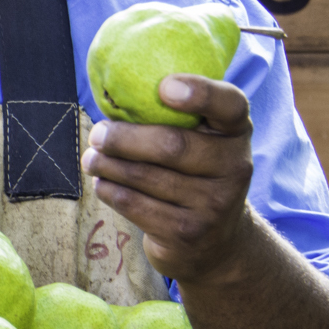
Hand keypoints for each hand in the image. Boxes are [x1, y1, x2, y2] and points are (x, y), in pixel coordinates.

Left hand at [82, 75, 255, 280]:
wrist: (217, 242)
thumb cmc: (197, 174)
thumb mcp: (205, 142)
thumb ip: (179, 117)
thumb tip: (114, 98)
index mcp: (238, 133)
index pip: (229, 105)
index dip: (200, 93)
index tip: (163, 87)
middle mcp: (235, 167)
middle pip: (172, 146)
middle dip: (123, 138)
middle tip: (98, 134)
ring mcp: (213, 205)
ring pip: (145, 176)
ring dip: (107, 164)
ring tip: (91, 158)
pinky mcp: (186, 233)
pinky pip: (133, 204)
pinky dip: (109, 189)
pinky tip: (102, 182)